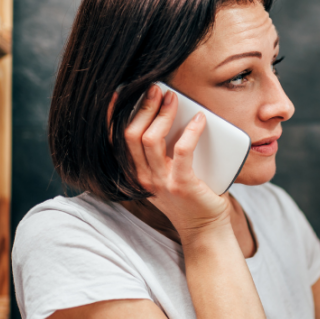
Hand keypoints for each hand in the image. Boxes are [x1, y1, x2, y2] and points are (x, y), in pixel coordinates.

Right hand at [122, 85, 229, 234]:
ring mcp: (161, 182)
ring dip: (162, 113)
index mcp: (136, 174)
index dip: (114, 116)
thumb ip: (163, 153)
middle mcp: (143, 178)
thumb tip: (170, 115)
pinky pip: (182, 150)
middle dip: (143, 106)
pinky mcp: (182, 185)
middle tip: (157, 89)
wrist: (205, 229)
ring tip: (173, 98)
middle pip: (132, 134)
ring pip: (151, 138)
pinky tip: (200, 119)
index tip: (119, 94)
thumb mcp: (168, 175)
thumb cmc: (191, 197)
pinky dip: (191, 131)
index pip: (116, 141)